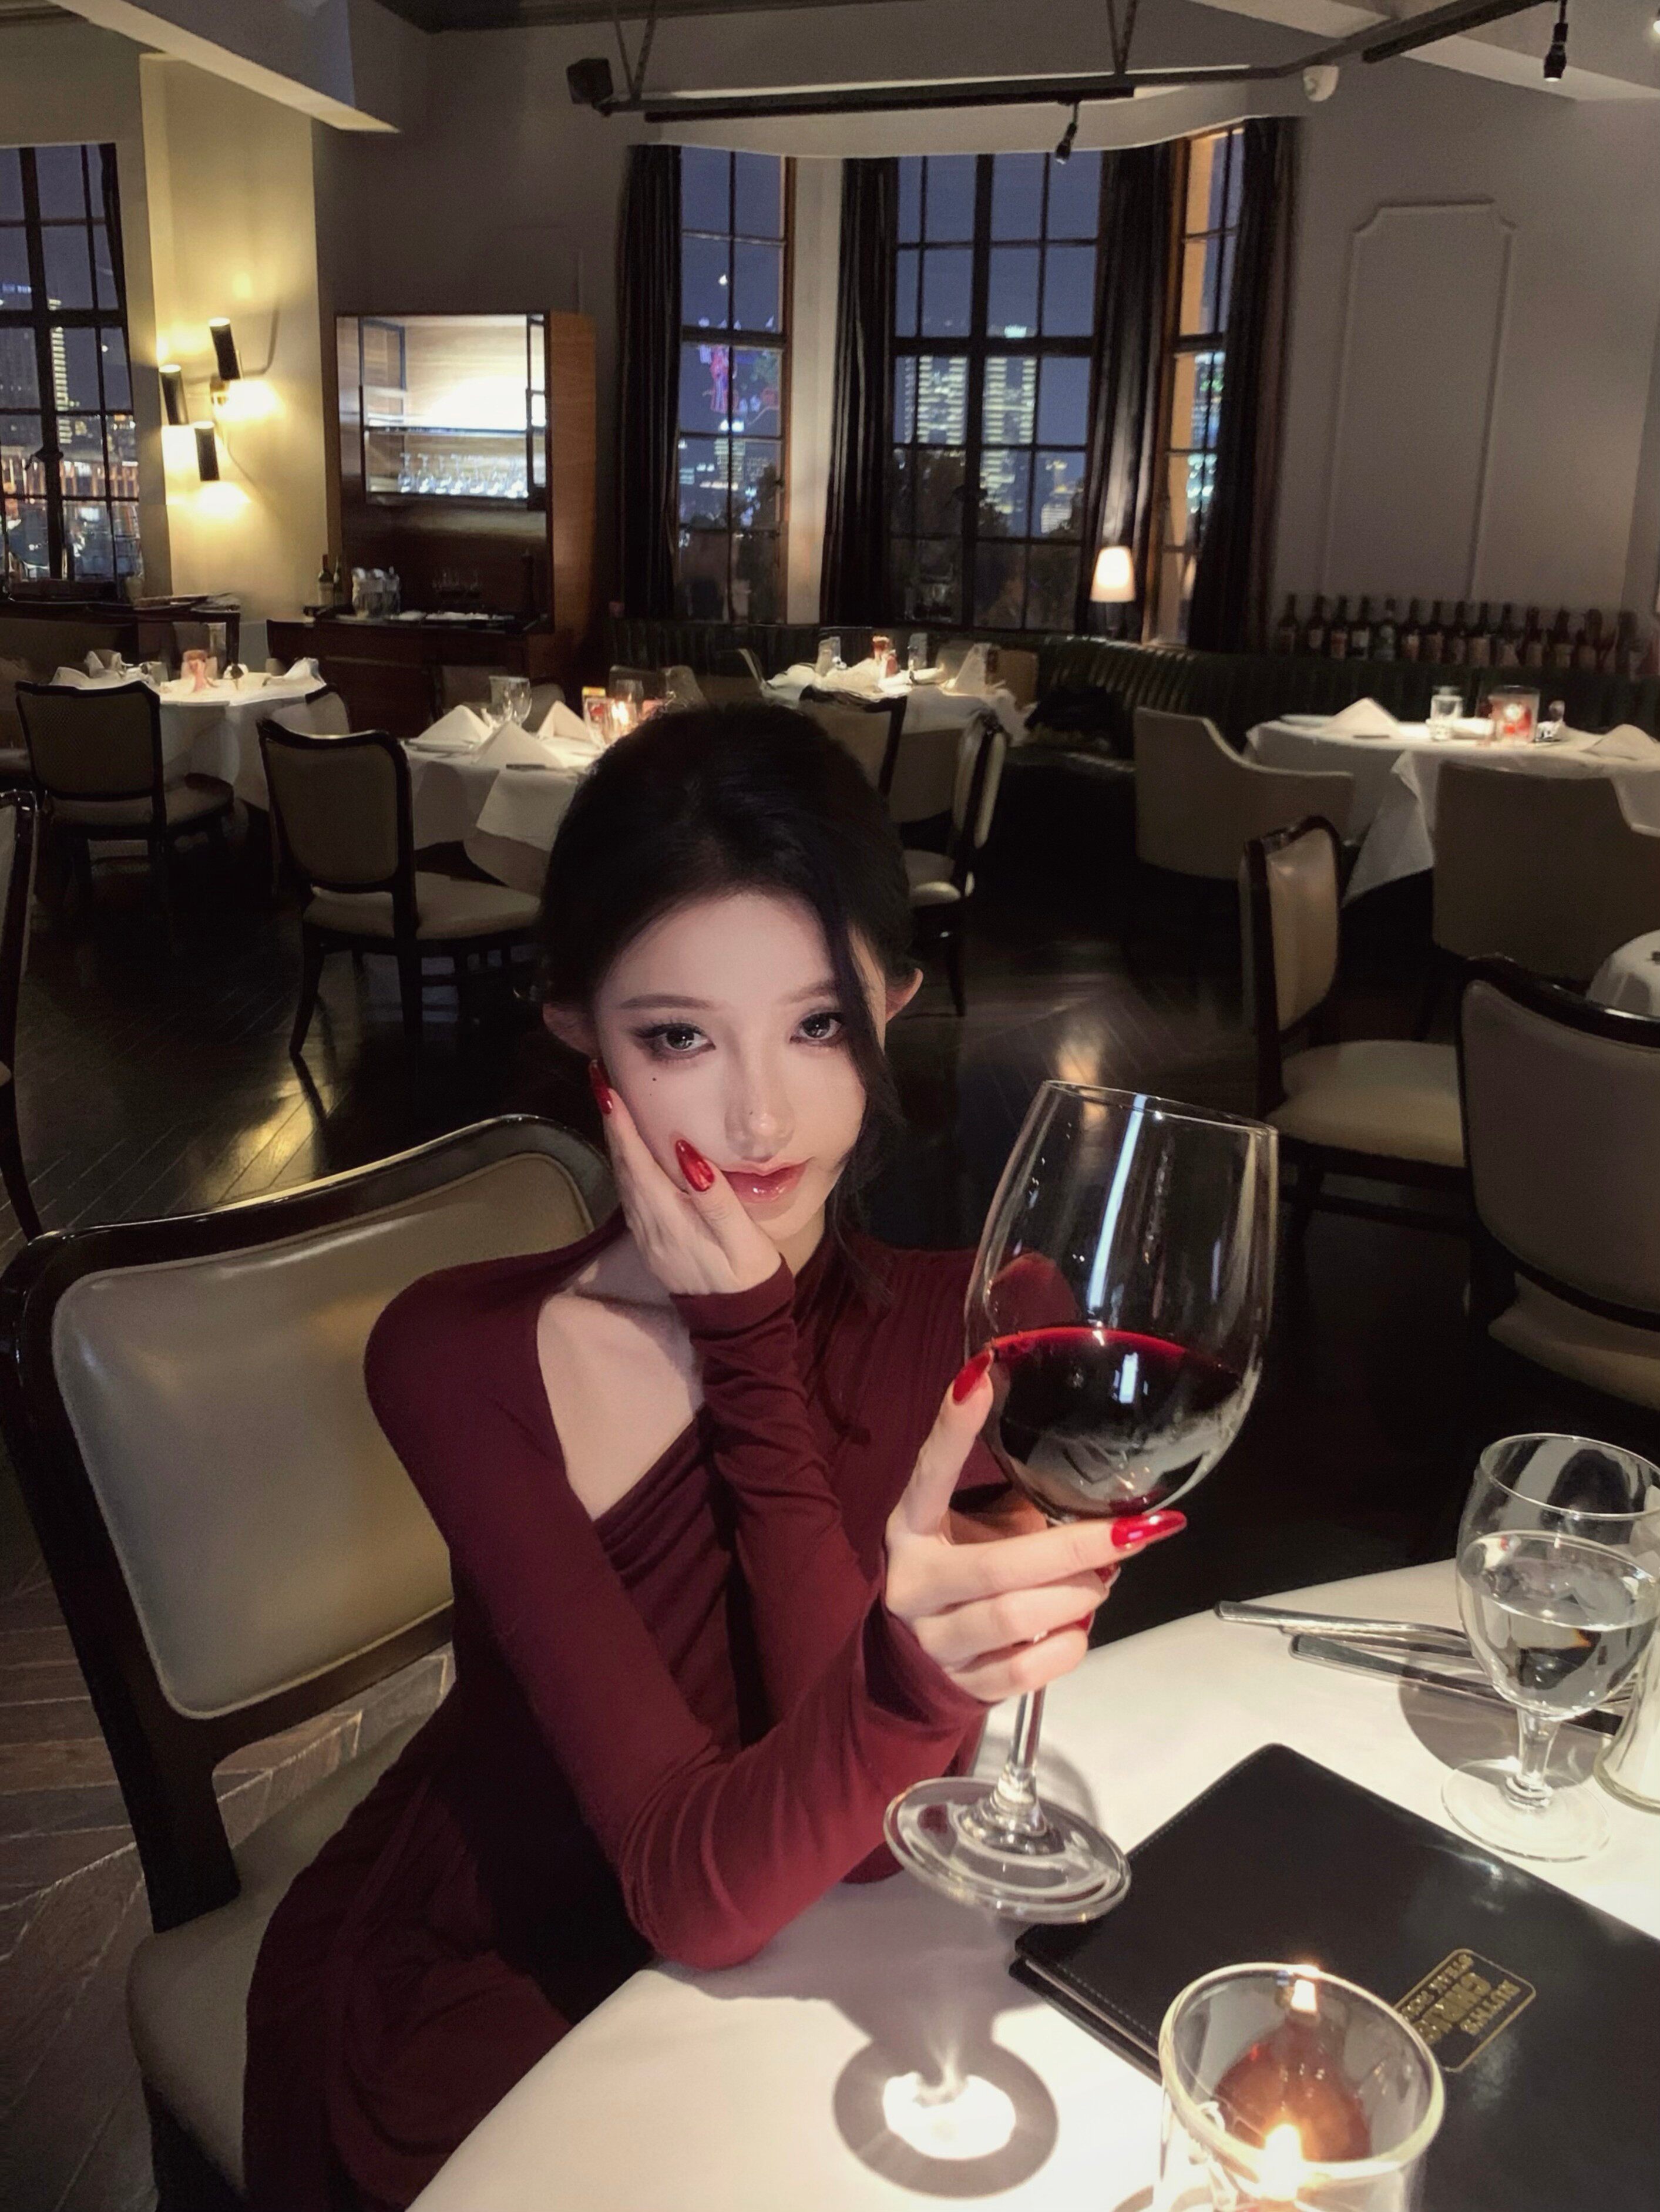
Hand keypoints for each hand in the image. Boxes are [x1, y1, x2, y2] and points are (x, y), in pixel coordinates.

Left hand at [590, 1063, 783, 1298]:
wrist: (739, 1327)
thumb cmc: (748, 1278)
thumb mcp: (741, 1240)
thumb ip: (714, 1198)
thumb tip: (687, 1154)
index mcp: (669, 1219)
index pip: (637, 1161)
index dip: (621, 1123)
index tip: (606, 1086)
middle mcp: (649, 1226)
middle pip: (622, 1166)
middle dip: (611, 1121)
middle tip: (600, 1079)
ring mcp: (647, 1236)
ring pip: (622, 1180)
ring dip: (615, 1141)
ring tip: (610, 1105)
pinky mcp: (652, 1242)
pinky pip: (630, 1195)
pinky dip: (624, 1165)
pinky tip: (628, 1153)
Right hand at [884, 1354, 1184, 1704]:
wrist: (920, 1658)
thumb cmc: (964, 1568)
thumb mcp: (975, 1525)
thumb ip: (1022, 1500)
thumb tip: (1107, 1473)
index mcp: (912, 1526)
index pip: (930, 1471)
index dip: (953, 1427)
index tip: (982, 1374)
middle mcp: (913, 1582)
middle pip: (998, 1567)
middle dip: (1078, 1547)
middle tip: (1132, 1534)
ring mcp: (934, 1640)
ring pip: (1016, 1617)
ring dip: (1078, 1596)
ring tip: (1105, 1578)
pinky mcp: (963, 1685)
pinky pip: (1029, 1668)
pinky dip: (1068, 1644)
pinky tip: (1080, 1624)